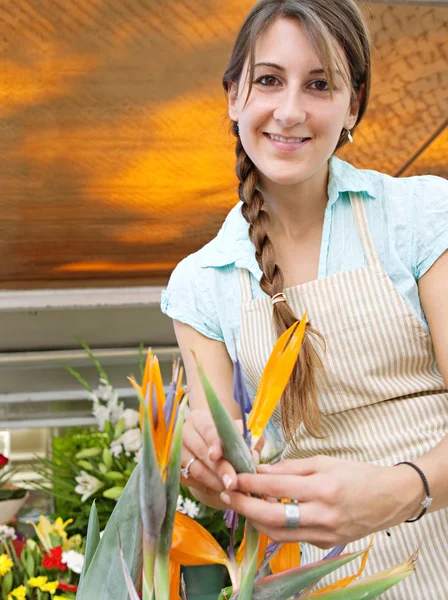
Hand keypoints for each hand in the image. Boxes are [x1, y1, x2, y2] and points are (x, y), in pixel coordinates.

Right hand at [181, 409, 237, 493]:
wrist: (209, 449)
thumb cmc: (226, 439)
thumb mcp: (237, 434)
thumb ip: (245, 439)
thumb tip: (250, 452)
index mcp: (200, 418)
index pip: (207, 429)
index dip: (213, 442)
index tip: (217, 455)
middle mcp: (185, 432)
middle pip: (202, 451)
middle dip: (219, 469)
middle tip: (232, 483)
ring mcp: (178, 451)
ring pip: (196, 469)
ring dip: (215, 481)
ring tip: (231, 489)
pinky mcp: (176, 468)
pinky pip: (191, 481)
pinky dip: (207, 487)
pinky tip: (220, 490)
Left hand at [219, 456, 421, 548]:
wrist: (390, 498)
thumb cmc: (357, 474)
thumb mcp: (325, 462)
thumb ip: (292, 467)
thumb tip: (262, 470)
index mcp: (322, 488)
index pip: (277, 486)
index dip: (251, 482)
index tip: (234, 476)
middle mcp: (322, 514)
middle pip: (272, 515)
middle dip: (244, 506)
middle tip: (227, 495)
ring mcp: (324, 534)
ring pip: (278, 533)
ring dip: (255, 520)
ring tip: (241, 505)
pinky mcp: (325, 545)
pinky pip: (293, 537)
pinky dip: (276, 526)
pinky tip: (265, 514)